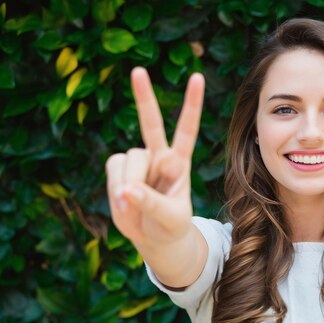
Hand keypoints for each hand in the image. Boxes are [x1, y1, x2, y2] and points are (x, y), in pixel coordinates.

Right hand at [105, 67, 204, 246]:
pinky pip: (113, 171)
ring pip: (128, 160)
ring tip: (136, 206)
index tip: (196, 77)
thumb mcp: (170, 218)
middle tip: (138, 71)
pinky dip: (115, 189)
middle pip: (150, 123)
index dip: (191, 105)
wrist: (155, 236)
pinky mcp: (119, 169)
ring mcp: (139, 161)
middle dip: (144, 97)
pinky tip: (125, 201)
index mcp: (180, 162)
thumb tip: (127, 190)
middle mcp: (159, 156)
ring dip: (128, 185)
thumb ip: (151, 204)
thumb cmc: (171, 225)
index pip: (187, 129)